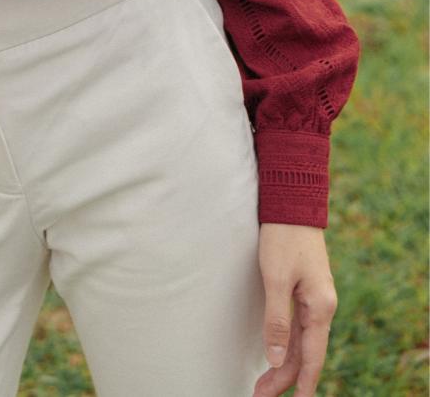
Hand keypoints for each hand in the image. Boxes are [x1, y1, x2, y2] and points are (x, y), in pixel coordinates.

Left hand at [252, 222, 337, 396]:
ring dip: (283, 363)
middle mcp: (323, 306)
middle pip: (305, 352)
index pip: (311, 357)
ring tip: (264, 383)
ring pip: (301, 341)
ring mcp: (315, 298)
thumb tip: (276, 358)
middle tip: (260, 395)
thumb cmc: (283, 237)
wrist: (293, 204)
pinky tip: (278, 353)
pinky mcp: (306, 289)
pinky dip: (287, 344)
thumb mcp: (276, 278)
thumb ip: (277, 319)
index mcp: (320, 307)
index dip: (299, 383)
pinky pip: (298, 326)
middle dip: (284, 378)